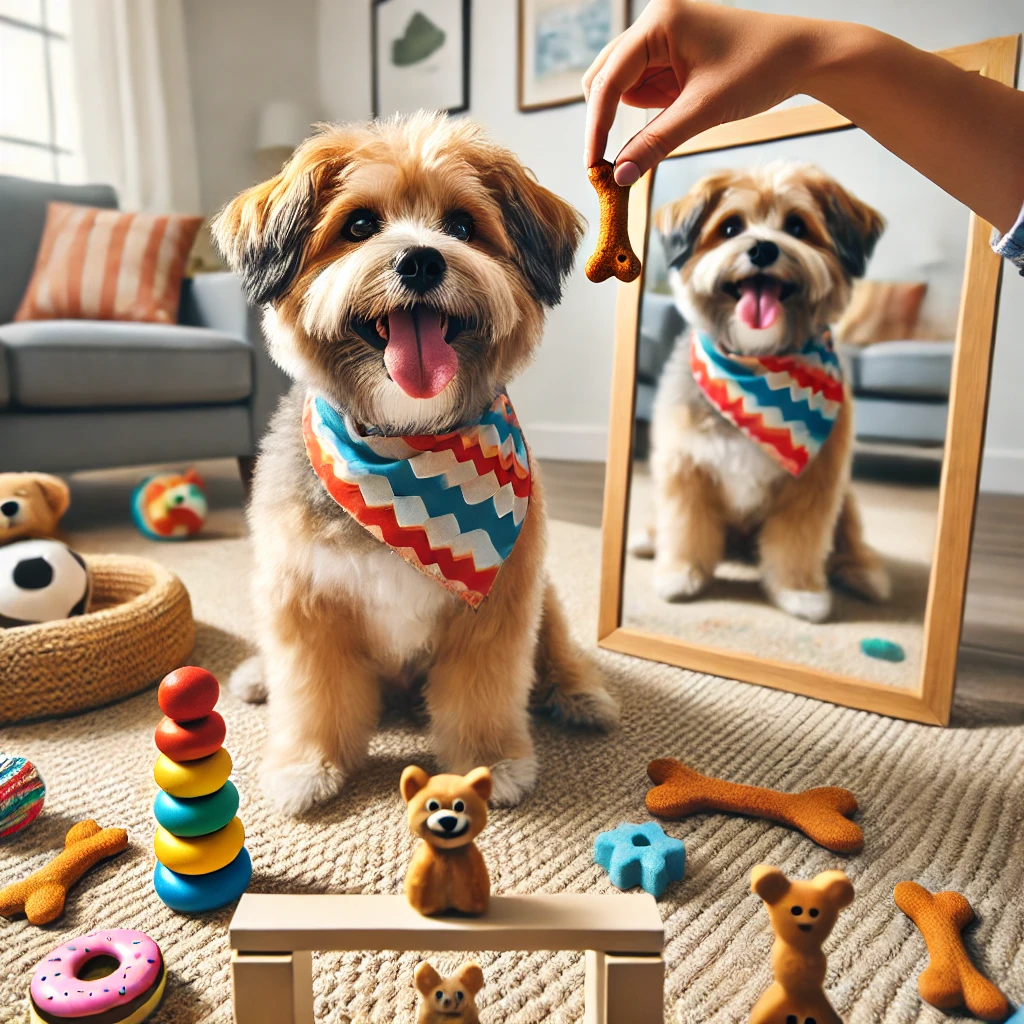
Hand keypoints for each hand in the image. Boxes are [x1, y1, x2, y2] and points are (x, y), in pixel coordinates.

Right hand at [583, 0, 825, 183]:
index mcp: (659, 21)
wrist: (802, 56)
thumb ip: (655, 143)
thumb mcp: (703, 112)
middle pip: (605, 76)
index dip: (597, 125)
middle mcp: (654, 19)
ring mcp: (661, 32)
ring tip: (666, 126)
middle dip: (607, 118)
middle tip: (610, 164)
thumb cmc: (759, 71)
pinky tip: (675, 110)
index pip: (609, 79)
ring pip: (620, 82)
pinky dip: (648, 106)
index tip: (591, 165)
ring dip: (630, 113)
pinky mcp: (670, 48)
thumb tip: (618, 176)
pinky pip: (642, 83)